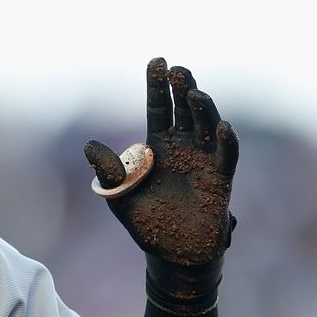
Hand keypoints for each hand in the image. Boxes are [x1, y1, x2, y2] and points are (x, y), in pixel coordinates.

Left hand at [85, 58, 238, 269]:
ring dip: (203, 109)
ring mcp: (204, 162)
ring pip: (208, 127)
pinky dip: (227, 142)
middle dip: (181, 89)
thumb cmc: (145, 223)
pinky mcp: (221, 182)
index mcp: (157, 147)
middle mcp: (183, 148)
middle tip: (176, 69)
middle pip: (184, 111)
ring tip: (193, 94)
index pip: (158, 108)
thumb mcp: (118, 197)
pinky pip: (227, 158)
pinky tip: (222, 128)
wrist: (172, 255)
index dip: (157, 86)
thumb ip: (108, 172)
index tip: (156, 60)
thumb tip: (89, 146)